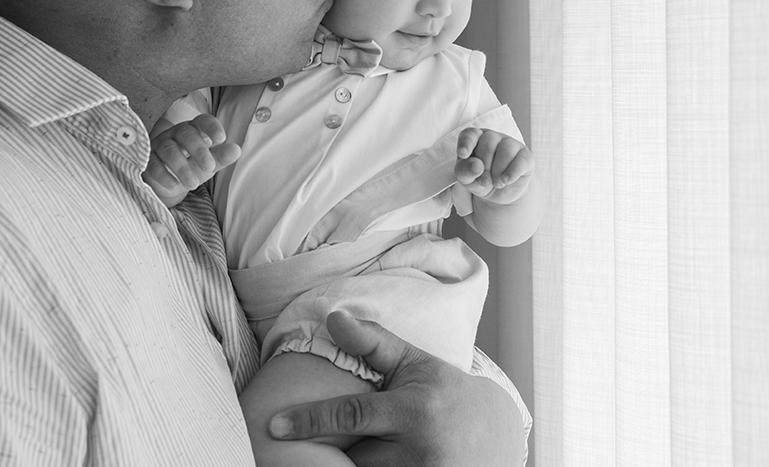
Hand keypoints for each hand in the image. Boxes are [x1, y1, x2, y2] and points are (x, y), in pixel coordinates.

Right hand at [141, 114, 240, 206]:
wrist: (167, 181)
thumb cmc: (191, 166)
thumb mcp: (208, 163)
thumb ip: (220, 156)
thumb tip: (237, 150)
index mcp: (194, 130)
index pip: (203, 121)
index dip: (212, 127)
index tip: (221, 139)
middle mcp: (176, 134)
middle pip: (186, 135)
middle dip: (199, 151)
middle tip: (210, 167)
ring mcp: (159, 145)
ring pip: (169, 150)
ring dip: (182, 167)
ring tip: (193, 184)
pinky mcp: (147, 160)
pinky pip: (153, 164)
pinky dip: (164, 175)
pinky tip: (174, 185)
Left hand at [268, 311, 524, 466]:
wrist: (495, 437)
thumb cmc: (445, 394)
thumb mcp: (414, 363)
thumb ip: (373, 343)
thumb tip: (332, 317)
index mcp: (413, 412)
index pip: (352, 416)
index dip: (310, 421)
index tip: (274, 426)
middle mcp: (418, 452)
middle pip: (353, 456)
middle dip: (335, 449)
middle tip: (332, 439)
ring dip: (354, 465)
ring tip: (371, 448)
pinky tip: (374, 460)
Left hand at [454, 128, 533, 202]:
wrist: (499, 194)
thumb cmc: (479, 179)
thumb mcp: (467, 178)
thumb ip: (465, 171)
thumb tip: (476, 166)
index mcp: (475, 139)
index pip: (470, 133)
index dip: (467, 143)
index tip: (463, 154)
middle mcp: (493, 137)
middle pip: (488, 142)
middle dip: (484, 165)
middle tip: (484, 181)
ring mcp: (511, 144)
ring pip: (506, 149)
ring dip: (498, 170)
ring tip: (496, 183)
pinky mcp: (525, 157)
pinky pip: (521, 161)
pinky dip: (512, 173)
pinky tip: (506, 181)